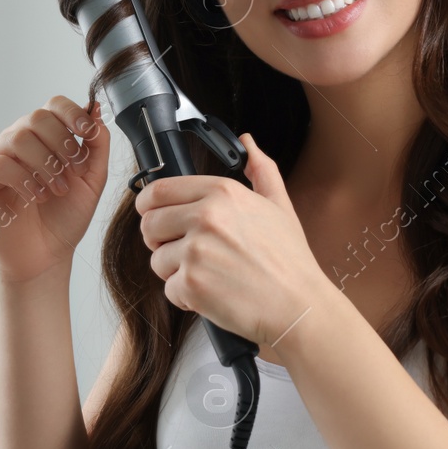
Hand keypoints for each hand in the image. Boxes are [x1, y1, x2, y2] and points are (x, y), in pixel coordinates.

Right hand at [0, 95, 109, 284]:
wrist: (46, 256)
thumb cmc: (65, 218)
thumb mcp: (92, 180)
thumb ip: (97, 145)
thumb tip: (95, 109)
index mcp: (44, 136)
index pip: (54, 105)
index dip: (72, 113)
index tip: (88, 133)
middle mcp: (17, 140)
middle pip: (36, 118)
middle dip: (62, 144)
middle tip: (73, 173)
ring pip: (17, 138)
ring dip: (44, 164)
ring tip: (56, 190)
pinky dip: (22, 178)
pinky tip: (36, 197)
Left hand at [134, 133, 320, 349]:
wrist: (298, 306)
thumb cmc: (290, 261)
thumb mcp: (279, 205)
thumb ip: (260, 170)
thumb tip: (248, 143)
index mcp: (222, 193)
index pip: (159, 190)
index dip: (149, 205)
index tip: (152, 215)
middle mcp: (206, 217)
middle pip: (150, 224)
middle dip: (160, 241)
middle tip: (186, 252)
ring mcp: (196, 251)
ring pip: (157, 260)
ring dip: (175, 272)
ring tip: (210, 275)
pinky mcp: (191, 284)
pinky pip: (169, 289)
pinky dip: (187, 297)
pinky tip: (213, 294)